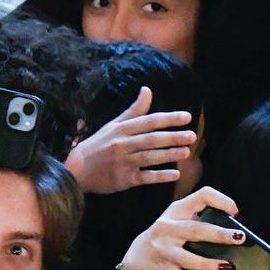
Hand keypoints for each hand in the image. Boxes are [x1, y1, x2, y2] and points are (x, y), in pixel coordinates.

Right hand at [66, 87, 195, 192]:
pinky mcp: (124, 179)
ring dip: (169, 155)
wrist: (76, 171)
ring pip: (150, 157)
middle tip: (192, 136)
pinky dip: (160, 176)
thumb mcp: (113, 125)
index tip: (187, 117)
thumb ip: (134, 110)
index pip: (149, 121)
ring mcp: (124, 162)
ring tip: (187, 152)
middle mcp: (123, 144)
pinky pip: (146, 177)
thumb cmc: (98, 145)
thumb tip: (147, 90)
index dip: (169, 119)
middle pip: (152, 139)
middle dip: (173, 137)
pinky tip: (175, 175)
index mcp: (122, 129)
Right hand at [120, 186, 245, 269]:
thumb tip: (236, 232)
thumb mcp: (180, 220)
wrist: (139, 255)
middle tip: (240, 238)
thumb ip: (202, 220)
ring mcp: (163, 248)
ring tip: (228, 267)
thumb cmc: (169, 235)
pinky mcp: (162, 268)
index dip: (221, 201)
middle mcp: (168, 226)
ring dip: (209, 264)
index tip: (235, 212)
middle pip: (197, 229)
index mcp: (178, 210)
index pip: (202, 195)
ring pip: (188, 258)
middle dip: (220, 234)